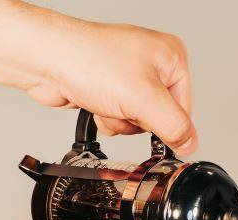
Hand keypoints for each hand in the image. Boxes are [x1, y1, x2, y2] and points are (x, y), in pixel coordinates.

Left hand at [24, 19, 196, 153]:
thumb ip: (174, 126)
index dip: (165, 122)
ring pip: (138, 121)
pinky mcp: (110, 88)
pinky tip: (96, 102)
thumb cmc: (88, 60)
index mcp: (171, 57)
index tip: (147, 117)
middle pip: (161, 117)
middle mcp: (153, 63)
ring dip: (120, 121)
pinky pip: (119, 118)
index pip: (185, 109)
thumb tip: (190, 144)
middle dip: (138, 120)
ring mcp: (129, 75)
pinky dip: (108, 118)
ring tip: (108, 100)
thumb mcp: (144, 99)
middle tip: (124, 104)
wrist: (47, 60)